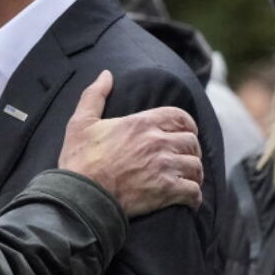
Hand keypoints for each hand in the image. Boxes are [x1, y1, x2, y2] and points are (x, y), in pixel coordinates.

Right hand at [58, 70, 202, 215]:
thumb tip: (106, 74)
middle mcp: (157, 142)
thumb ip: (95, 95)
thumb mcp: (81, 122)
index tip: (186, 133)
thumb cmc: (79, 160)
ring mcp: (164, 167)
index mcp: (141, 123)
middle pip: (192, 142)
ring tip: (187, 180)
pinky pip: (194, 192)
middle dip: (191, 151)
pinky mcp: (167, 191)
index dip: (187, 125)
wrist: (81, 196)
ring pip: (195, 167)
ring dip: (193, 174)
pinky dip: (194, 197)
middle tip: (184, 159)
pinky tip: (188, 199)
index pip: (180, 117)